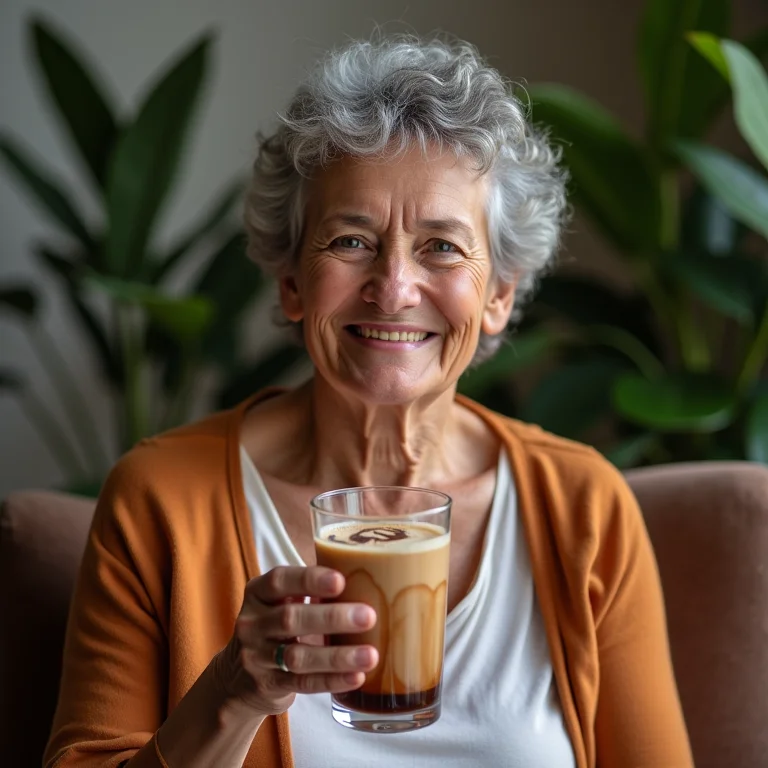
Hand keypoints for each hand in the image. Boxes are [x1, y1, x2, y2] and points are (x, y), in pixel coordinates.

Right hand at [214, 566, 378, 716]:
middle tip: (369, 616)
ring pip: (298, 656)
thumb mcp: (281, 603)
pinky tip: (356, 677)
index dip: (309, 579)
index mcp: (258, 593)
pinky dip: (331, 680)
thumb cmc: (276, 627)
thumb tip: (366, 576)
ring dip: (337, 656)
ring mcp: (256, 657)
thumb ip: (311, 591)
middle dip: (332, 618)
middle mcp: (252, 623)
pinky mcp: (267, 686)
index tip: (341, 580)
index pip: (280, 581)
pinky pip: (302, 683)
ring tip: (370, 655)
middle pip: (291, 618)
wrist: (239, 678)